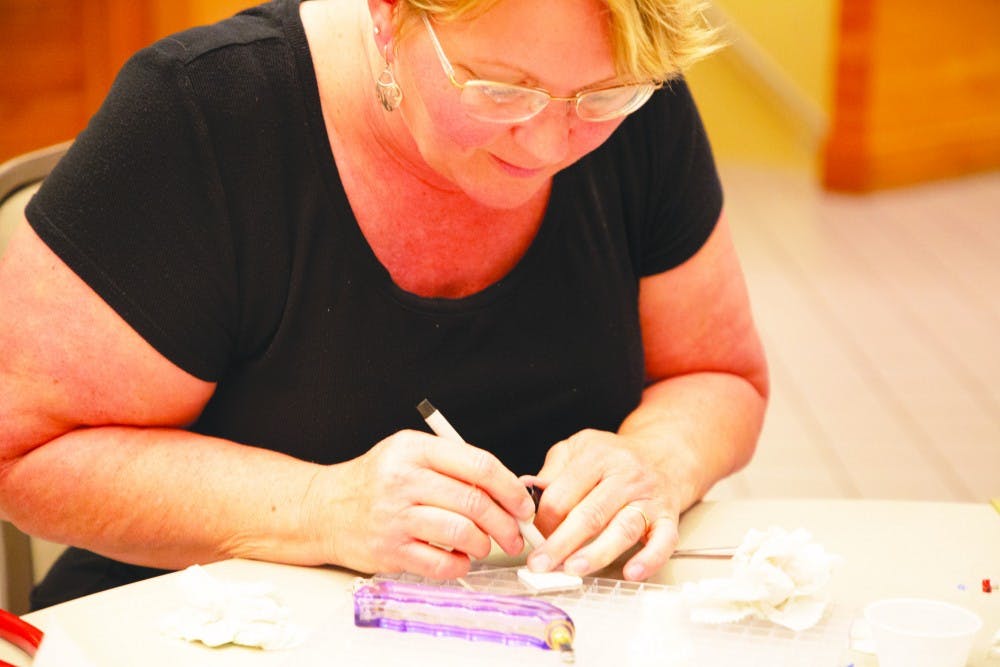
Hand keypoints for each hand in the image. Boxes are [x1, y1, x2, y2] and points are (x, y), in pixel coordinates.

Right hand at [314, 430, 534, 579]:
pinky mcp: (389, 550)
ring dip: (483, 544)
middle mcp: (404, 480)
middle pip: (475, 502)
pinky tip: (458, 559)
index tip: (524, 505)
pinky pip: (441, 564)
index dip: (511, 488)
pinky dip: (459, 565)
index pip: (479, 465)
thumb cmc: (375, 481)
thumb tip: (506, 491)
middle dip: (506, 523)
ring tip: (483, 545)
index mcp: (414, 449)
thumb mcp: (408, 453)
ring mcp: (395, 517)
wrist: (324, 508)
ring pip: (462, 532)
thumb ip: (452, 464)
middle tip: (515, 535)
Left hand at [525, 429, 679, 580]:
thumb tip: (525, 491)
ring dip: (596, 553)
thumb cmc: (614, 457)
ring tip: (573, 570)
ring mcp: (648, 497)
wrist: (665, 453)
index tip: (531, 539)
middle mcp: (625, 475)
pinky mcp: (669, 516)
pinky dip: (649, 559)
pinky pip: (664, 541)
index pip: (563, 493)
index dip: (543, 520)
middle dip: (561, 543)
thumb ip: (552, 472)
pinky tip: (632, 573)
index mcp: (596, 457)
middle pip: (589, 514)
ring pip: (622, 529)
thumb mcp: (578, 449)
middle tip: (541, 564)